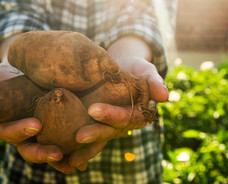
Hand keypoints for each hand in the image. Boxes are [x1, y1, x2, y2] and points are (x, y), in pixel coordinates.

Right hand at [0, 64, 68, 172]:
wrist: (19, 70)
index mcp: (5, 125)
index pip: (10, 133)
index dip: (20, 131)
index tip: (35, 125)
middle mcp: (23, 133)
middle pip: (31, 148)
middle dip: (43, 153)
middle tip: (57, 153)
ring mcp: (41, 131)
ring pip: (50, 148)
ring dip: (62, 158)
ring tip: (76, 163)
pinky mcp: (56, 125)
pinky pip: (65, 140)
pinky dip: (75, 149)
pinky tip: (87, 154)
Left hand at [56, 56, 167, 171]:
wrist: (120, 68)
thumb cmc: (134, 68)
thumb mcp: (145, 70)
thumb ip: (154, 82)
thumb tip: (164, 96)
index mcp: (137, 113)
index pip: (126, 116)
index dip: (111, 115)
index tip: (94, 110)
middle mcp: (124, 125)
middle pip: (110, 131)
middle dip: (95, 133)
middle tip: (78, 135)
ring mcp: (110, 128)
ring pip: (99, 140)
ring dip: (85, 150)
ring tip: (68, 158)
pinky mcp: (97, 126)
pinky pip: (89, 140)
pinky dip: (78, 150)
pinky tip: (63, 157)